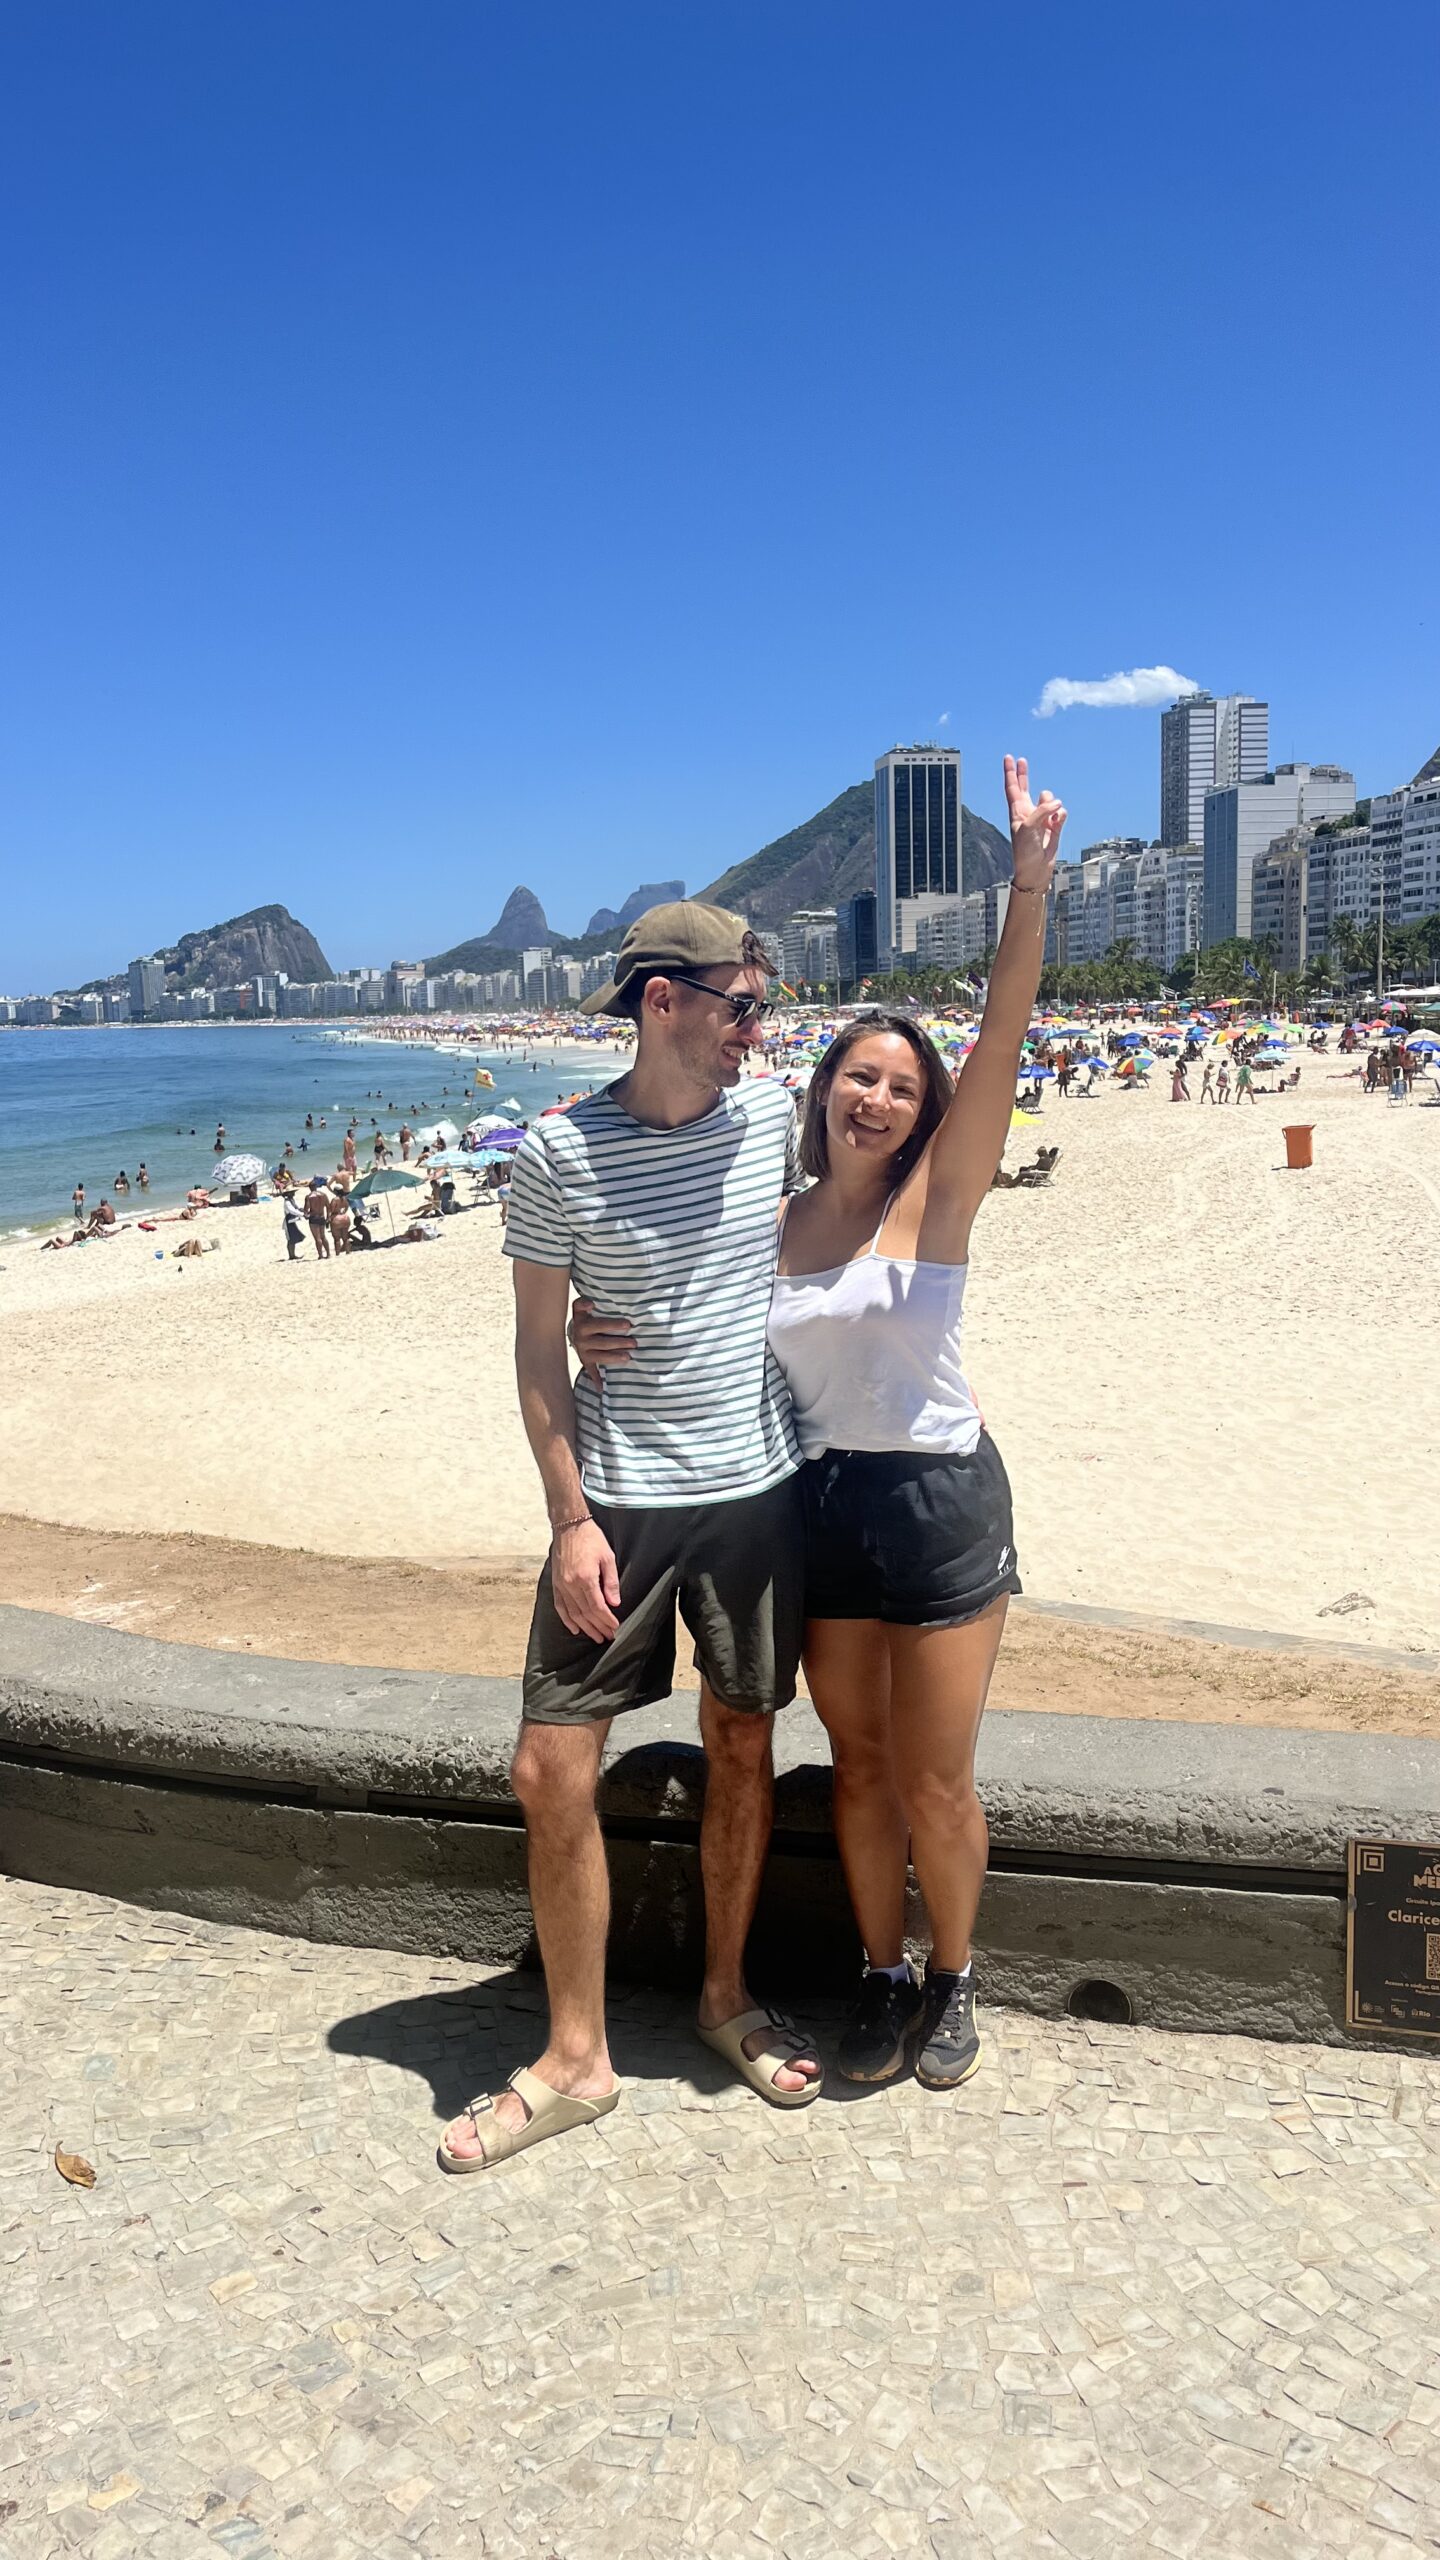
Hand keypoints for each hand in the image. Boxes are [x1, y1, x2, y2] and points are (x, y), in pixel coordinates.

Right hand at [551, 1519, 621, 1641]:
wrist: (569, 1526)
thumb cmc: (590, 1538)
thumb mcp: (608, 1557)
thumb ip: (611, 1582)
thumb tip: (614, 1603)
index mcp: (585, 1578)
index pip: (597, 1607)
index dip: (606, 1620)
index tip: (615, 1628)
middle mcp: (571, 1584)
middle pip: (586, 1613)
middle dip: (598, 1627)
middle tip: (608, 1637)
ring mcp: (561, 1585)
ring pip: (573, 1613)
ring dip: (585, 1627)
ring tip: (595, 1636)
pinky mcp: (555, 1583)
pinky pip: (560, 1606)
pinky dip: (567, 1620)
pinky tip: (574, 1628)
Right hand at [568, 1294, 635, 1385]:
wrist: (573, 1332)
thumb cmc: (585, 1318)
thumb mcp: (581, 1308)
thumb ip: (583, 1303)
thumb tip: (591, 1303)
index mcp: (582, 1323)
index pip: (595, 1323)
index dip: (606, 1321)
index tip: (619, 1319)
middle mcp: (580, 1337)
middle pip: (601, 1340)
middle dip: (618, 1341)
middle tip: (634, 1342)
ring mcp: (582, 1351)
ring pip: (599, 1355)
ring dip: (613, 1357)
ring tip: (628, 1357)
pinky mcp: (585, 1360)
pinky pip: (591, 1371)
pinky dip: (597, 1379)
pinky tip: (602, 1388)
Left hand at [1003, 754, 1066, 891]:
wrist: (1035, 869)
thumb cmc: (1025, 851)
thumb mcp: (1028, 827)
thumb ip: (1041, 811)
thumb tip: (1057, 803)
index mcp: (1017, 811)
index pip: (1012, 787)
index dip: (1010, 772)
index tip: (1008, 757)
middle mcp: (1028, 812)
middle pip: (1025, 787)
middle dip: (1024, 774)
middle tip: (1022, 760)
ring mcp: (1042, 818)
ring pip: (1050, 799)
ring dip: (1051, 803)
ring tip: (1049, 817)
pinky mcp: (1054, 825)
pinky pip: (1061, 812)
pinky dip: (1061, 816)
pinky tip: (1057, 824)